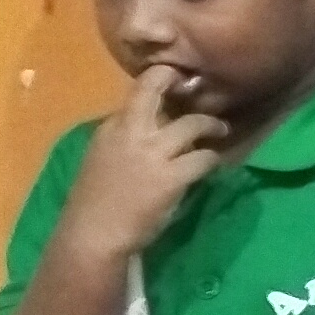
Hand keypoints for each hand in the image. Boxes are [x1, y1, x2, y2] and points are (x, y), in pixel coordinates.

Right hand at [63, 65, 227, 261]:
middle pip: (155, 88)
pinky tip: (214, 164)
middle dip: (178, 80)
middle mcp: (130, 131)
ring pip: (193, 124)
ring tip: (221, 130)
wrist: (92, 235)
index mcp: (110, 128)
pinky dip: (213, 159)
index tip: (178, 81)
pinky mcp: (172, 176)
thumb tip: (155, 124)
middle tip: (202, 87)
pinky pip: (204, 158)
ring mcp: (152, 152)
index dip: (161, 80)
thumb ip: (125, 137)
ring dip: (212, 125)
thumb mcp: (103, 157)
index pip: (137, 90)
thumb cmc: (96, 202)